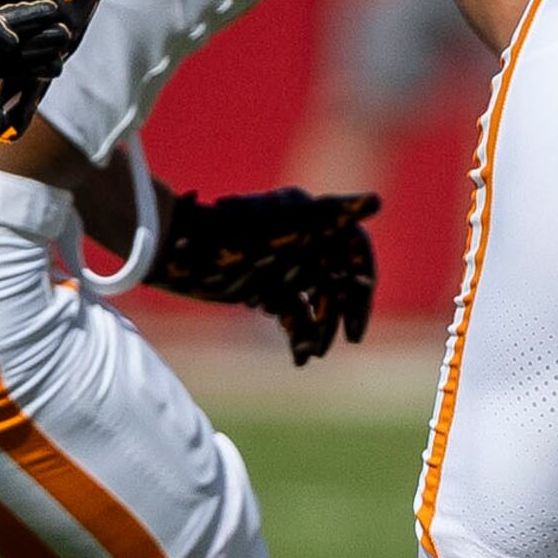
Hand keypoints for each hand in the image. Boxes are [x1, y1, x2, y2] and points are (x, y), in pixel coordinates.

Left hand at [151, 183, 378, 363]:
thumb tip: (378, 200)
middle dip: (340, 314)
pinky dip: (298, 333)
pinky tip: (300, 357)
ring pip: (317, 303)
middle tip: (344, 341)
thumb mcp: (286, 219)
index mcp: (317, 223)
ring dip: (319, 329)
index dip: (364, 289)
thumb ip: (334, 209)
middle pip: (339, 283)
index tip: (362, 321)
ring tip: (313, 354)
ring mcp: (286, 266)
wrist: (178, 248)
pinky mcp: (267, 285)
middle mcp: (305, 244)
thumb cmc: (229, 228)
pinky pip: (293, 313)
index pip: (358, 258)